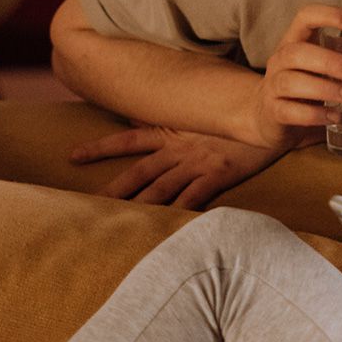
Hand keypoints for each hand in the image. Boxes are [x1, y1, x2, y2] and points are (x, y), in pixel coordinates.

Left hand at [69, 126, 282, 208]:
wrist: (268, 116)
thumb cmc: (233, 117)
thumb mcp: (196, 115)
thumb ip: (167, 121)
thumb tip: (135, 118)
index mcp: (172, 133)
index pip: (128, 140)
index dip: (100, 147)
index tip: (73, 156)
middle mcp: (180, 148)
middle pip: (140, 170)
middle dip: (114, 187)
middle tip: (87, 203)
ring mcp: (199, 161)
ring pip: (163, 187)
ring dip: (141, 204)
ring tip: (120, 222)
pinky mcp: (220, 173)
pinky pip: (197, 196)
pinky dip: (182, 211)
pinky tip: (168, 226)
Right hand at [238, 4, 341, 148]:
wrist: (268, 117)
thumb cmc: (306, 84)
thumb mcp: (327, 65)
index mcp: (295, 40)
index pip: (305, 17)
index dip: (328, 14)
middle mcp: (280, 60)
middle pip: (297, 52)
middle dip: (329, 61)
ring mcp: (273, 86)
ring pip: (292, 82)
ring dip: (325, 89)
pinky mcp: (273, 112)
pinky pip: (290, 111)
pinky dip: (315, 115)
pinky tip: (335, 117)